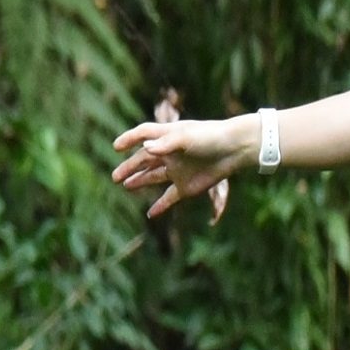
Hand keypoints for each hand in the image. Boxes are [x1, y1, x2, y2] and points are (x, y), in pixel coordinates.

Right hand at [112, 94, 249, 221]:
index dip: (129, 139)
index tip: (117, 147)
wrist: (235, 150)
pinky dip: (161, 206)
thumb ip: (166, 144)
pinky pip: (170, 198)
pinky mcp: (187, 187)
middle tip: (115, 177)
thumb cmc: (210, 137)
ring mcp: (177, 171)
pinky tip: (150, 214)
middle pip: (144, 160)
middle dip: (129, 167)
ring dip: (139, 181)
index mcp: (167, 137)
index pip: (143, 134)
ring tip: (125, 185)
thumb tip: (146, 148)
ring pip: (153, 177)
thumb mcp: (186, 137)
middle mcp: (169, 154)